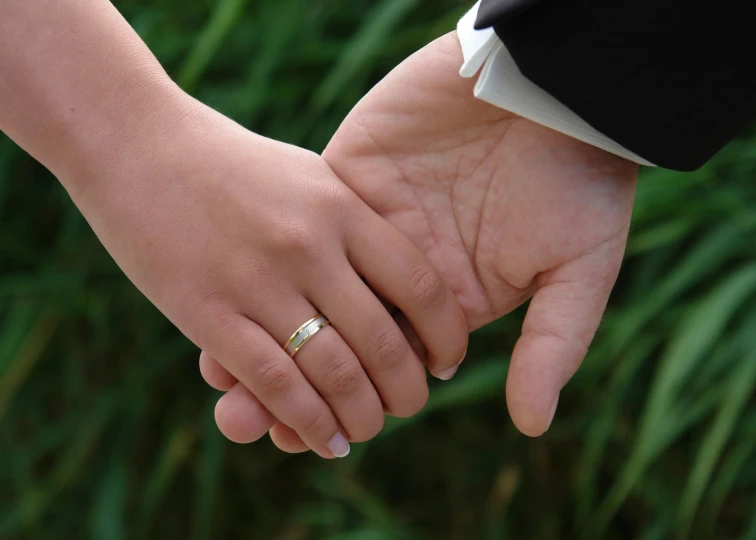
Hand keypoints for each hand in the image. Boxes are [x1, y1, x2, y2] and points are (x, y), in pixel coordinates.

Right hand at [69, 89, 466, 457]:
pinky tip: (322, 440)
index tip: (446, 362)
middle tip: (408, 407)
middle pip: (384, 341)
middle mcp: (310, 245)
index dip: (447, 335)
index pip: (423, 285)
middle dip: (407, 391)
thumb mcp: (306, 178)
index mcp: (342, 206)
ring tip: (366, 431)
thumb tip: (393, 283)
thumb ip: (351, 224)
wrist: (136, 144)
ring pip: (335, 374)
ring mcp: (258, 280)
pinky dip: (307, 423)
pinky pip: (275, 384)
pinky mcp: (208, 312)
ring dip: (361, 417)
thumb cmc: (230, 164)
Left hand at [201, 31, 635, 444]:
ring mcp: (369, 222)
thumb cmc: (582, 180)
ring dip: (263, 333)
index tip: (307, 441)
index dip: (346, 404)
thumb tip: (530, 424)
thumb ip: (551, 344)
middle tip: (247, 426)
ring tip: (223, 387)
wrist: (554, 87)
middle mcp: (401, 270)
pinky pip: (295, 229)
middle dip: (292, 383)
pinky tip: (223, 306)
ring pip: (303, 290)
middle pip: (335, 337)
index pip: (387, 366)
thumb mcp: (579, 269)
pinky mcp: (347, 174)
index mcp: (450, 301)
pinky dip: (261, 268)